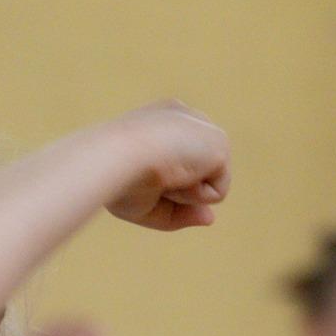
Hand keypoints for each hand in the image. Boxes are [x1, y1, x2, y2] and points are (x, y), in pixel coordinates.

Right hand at [106, 102, 229, 231]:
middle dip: (174, 187)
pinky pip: (217, 193)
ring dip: (182, 193)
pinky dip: (194, 196)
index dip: (161, 178)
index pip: (175, 158)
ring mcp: (203, 128)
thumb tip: (211, 218)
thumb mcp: (143, 202)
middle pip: (194, 172)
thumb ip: (176, 211)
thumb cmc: (118, 179)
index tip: (134, 172)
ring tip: (159, 174)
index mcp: (158, 121)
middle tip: (144, 173)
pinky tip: (175, 175)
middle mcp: (183, 118)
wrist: (115, 155)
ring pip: (205, 183)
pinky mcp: (219, 143)